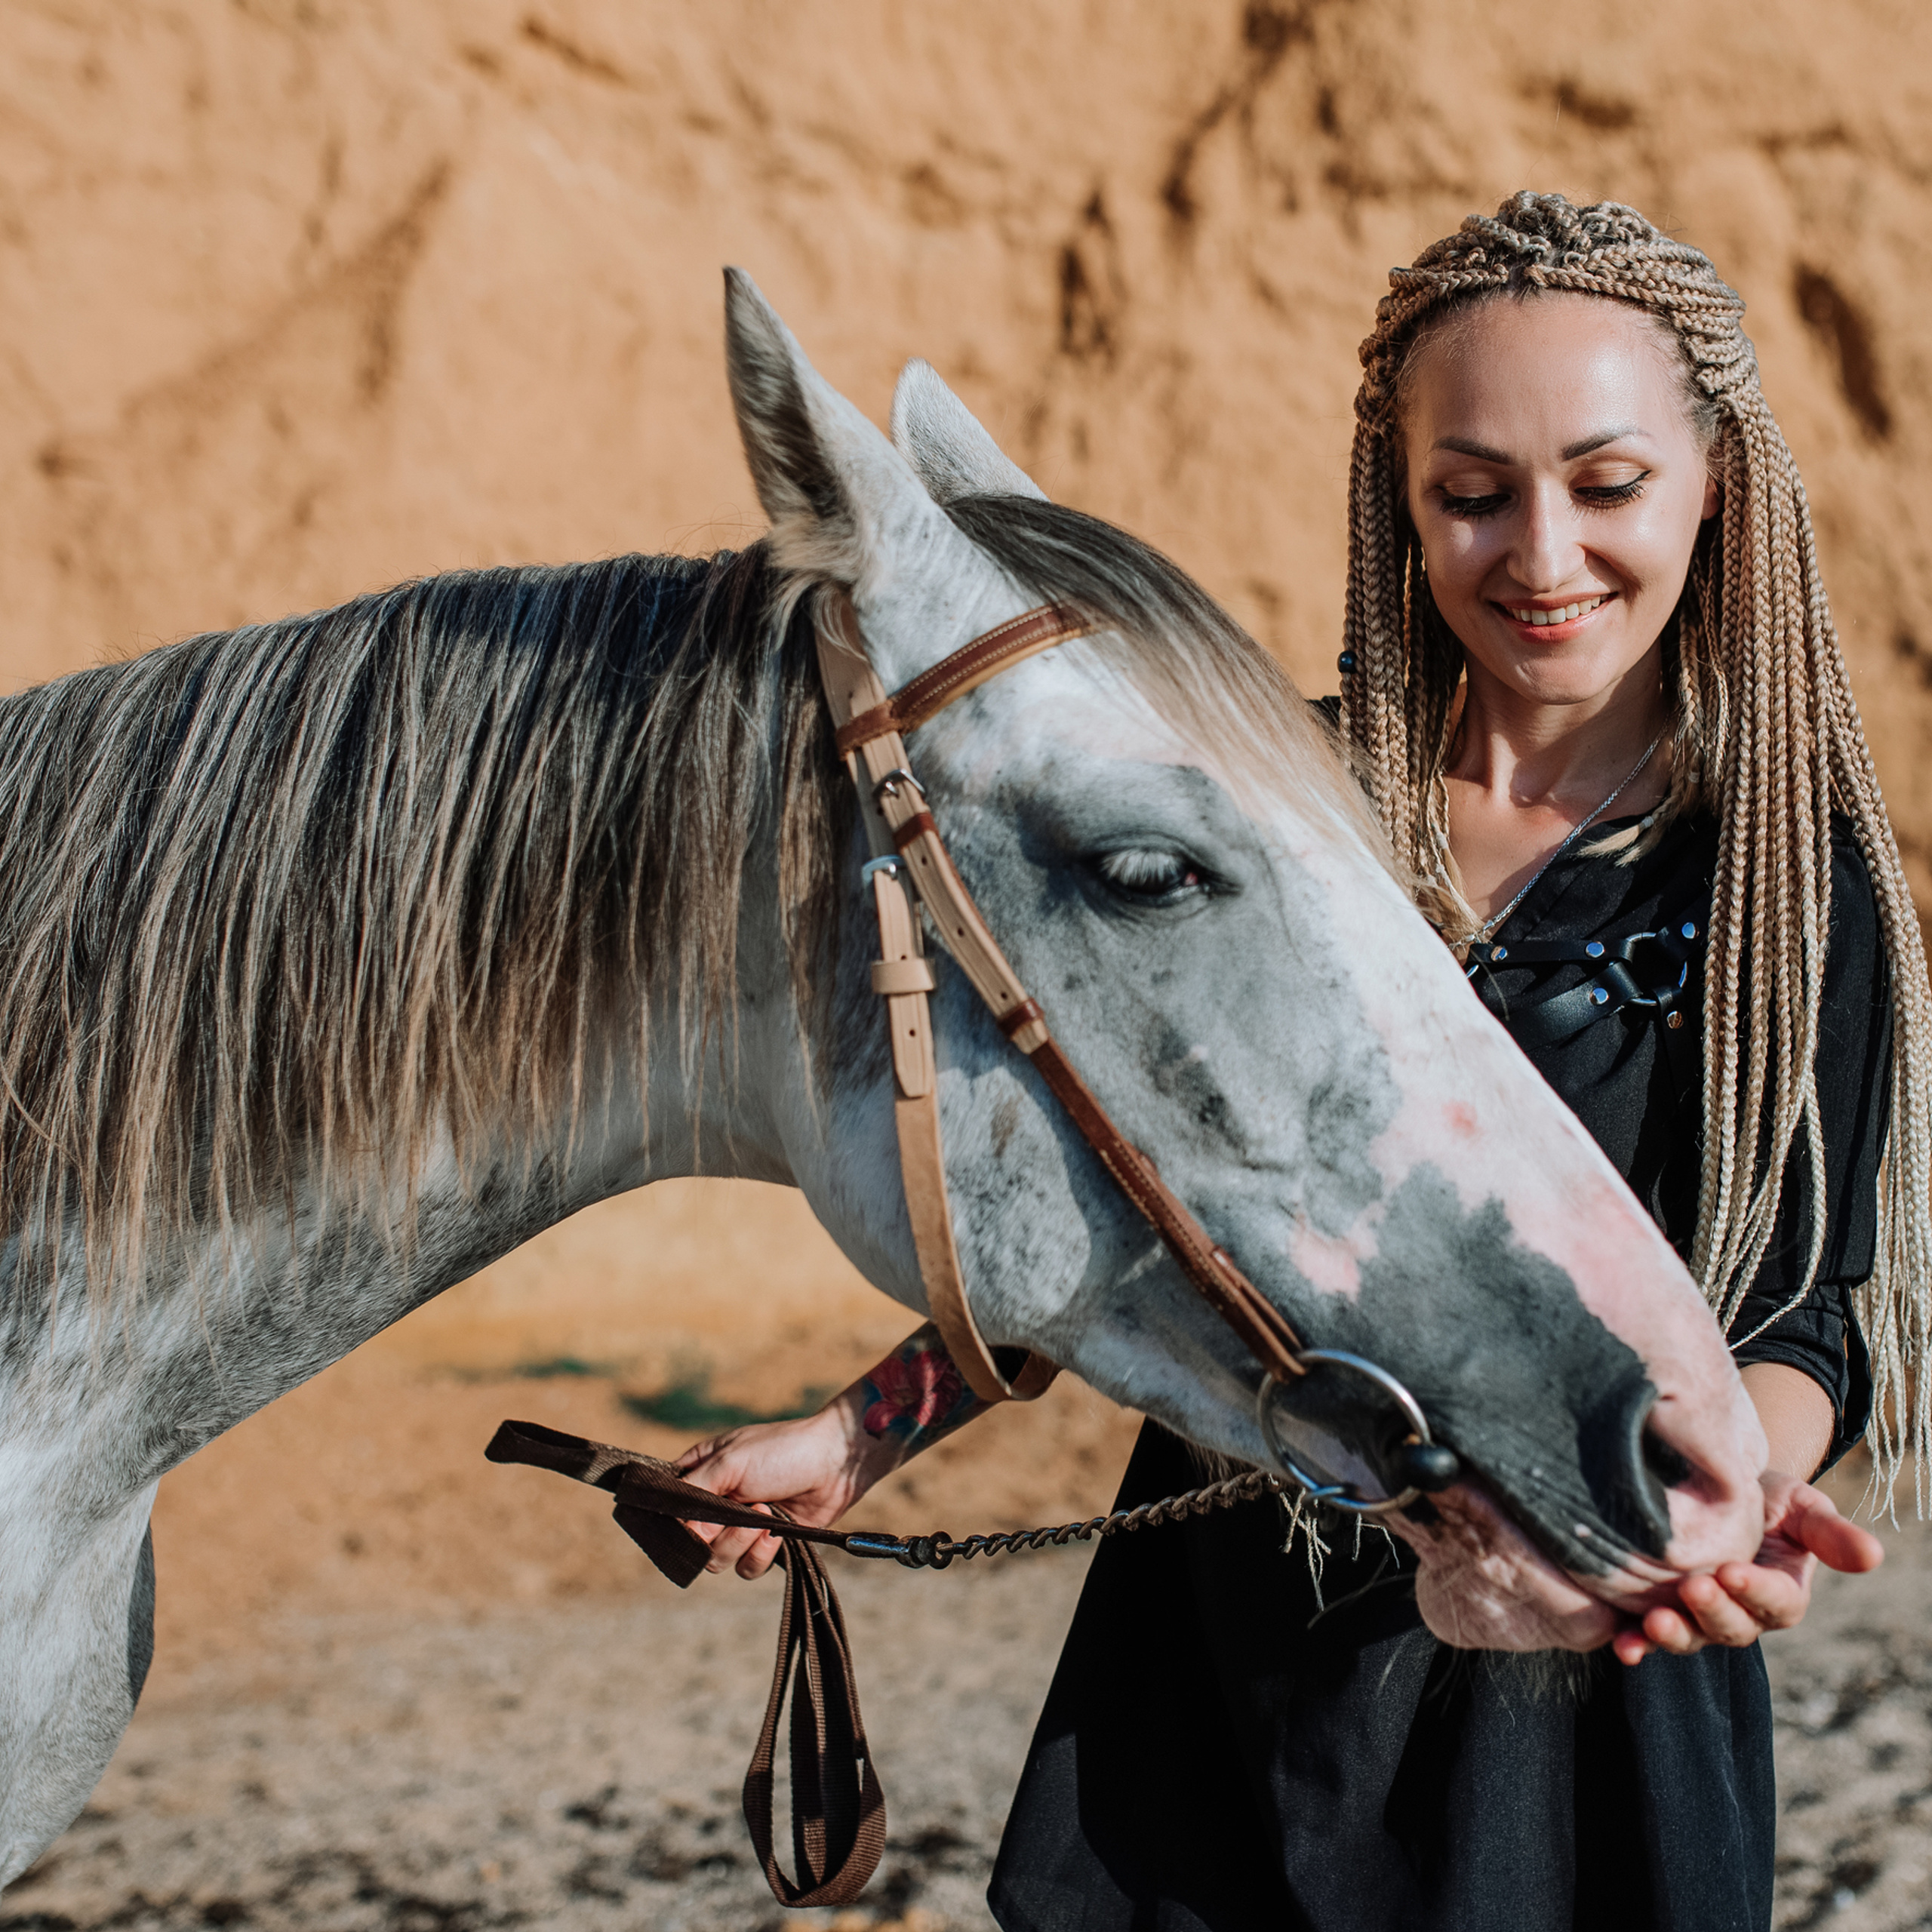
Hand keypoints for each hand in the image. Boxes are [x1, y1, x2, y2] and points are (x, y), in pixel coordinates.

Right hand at [674, 1395, 886, 1579]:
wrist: (834, 1463)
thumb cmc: (781, 1450)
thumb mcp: (729, 1461)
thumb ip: (695, 1494)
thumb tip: (681, 1532)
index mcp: (701, 1474)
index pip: (670, 1508)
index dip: (678, 1521)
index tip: (694, 1520)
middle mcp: (717, 1502)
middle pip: (693, 1542)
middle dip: (716, 1533)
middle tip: (738, 1513)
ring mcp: (741, 1525)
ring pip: (718, 1560)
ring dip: (740, 1542)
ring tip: (764, 1514)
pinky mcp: (766, 1544)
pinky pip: (747, 1569)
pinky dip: (760, 1554)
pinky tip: (777, 1533)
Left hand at [1610, 1471, 1883, 1664]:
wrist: (1714, 1487)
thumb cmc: (1764, 1497)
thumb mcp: (1801, 1506)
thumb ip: (1829, 1533)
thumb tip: (1873, 1555)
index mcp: (1781, 1593)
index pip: (1775, 1601)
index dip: (1756, 1590)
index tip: (1731, 1571)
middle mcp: (1742, 1614)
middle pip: (1733, 1627)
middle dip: (1713, 1611)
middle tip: (1692, 1587)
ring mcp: (1699, 1618)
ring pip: (1692, 1637)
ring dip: (1673, 1635)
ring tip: (1654, 1622)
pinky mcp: (1658, 1611)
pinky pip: (1647, 1636)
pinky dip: (1635, 1643)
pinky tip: (1622, 1646)